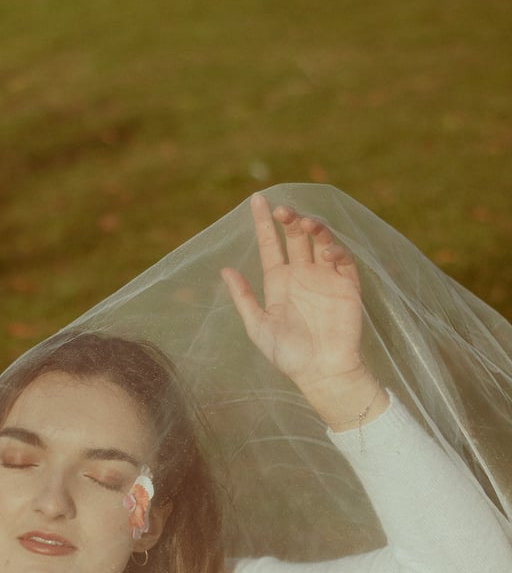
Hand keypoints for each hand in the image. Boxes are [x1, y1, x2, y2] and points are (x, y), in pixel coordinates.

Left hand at [221, 194, 363, 391]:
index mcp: (279, 282)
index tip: (257, 200)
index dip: (263, 223)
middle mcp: (302, 275)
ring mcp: (325, 278)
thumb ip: (243, 298)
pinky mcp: (347, 286)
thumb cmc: (289, 355)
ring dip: (314, 228)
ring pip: (320, 241)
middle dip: (290, 219)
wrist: (323, 372)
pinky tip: (326, 253)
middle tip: (283, 211)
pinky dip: (336, 250)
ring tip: (306, 225)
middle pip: (296, 237)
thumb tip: (225, 270)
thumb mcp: (258, 326)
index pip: (270, 245)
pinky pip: (344, 260)